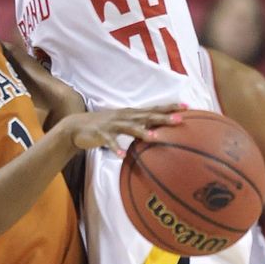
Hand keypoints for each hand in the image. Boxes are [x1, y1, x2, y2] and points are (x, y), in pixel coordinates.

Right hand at [61, 105, 184, 154]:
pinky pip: (110, 143)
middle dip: (163, 118)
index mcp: (132, 113)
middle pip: (147, 116)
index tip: (187, 107)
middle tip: (179, 119)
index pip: (154, 108)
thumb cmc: (105, 126)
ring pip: (130, 128)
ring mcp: (113, 125)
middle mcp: (125, 116)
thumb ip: (140, 124)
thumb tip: (160, 130)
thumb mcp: (124, 122)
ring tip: (155, 138)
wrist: (77, 126)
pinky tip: (121, 156)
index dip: (170, 107)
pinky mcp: (102, 135)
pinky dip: (116, 149)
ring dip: (143, 132)